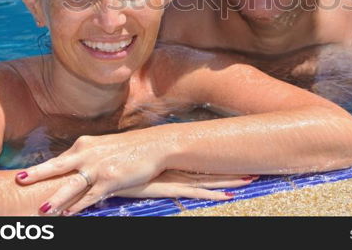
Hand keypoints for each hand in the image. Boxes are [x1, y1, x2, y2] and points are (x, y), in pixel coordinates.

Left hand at [15, 130, 166, 214]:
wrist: (155, 145)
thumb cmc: (130, 147)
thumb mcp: (103, 147)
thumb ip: (86, 156)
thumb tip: (71, 167)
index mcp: (84, 144)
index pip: (58, 159)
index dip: (41, 170)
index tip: (24, 176)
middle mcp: (87, 154)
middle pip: (57, 166)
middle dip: (36, 174)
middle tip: (19, 180)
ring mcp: (98, 167)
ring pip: (71, 185)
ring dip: (56, 199)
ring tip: (42, 209)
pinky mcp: (110, 180)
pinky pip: (90, 196)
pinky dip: (78, 206)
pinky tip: (68, 214)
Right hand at [61, 171, 256, 214]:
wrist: (95, 170)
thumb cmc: (105, 170)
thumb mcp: (124, 168)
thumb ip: (133, 169)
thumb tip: (139, 167)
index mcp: (164, 162)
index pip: (196, 159)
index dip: (217, 158)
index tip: (238, 155)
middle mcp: (170, 168)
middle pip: (207, 166)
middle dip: (231, 167)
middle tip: (256, 166)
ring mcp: (169, 178)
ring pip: (206, 179)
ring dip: (229, 179)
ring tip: (251, 179)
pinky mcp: (163, 189)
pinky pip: (193, 193)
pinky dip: (212, 194)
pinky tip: (228, 196)